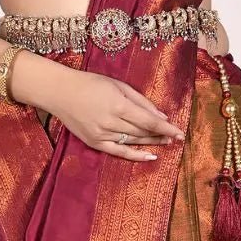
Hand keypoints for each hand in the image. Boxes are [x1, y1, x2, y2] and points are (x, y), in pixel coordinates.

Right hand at [50, 69, 184, 160]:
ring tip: (165, 143)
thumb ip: (141, 101)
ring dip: (151, 143)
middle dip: (161, 135)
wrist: (60, 92)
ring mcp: (102, 134)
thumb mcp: (119, 85)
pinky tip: (149, 156)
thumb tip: (161, 116)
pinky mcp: (94, 142)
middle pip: (142, 132)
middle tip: (175, 137)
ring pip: (133, 141)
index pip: (149, 121)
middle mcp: (111, 122)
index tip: (180, 133)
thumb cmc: (91, 83)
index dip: (166, 128)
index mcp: (118, 105)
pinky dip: (135, 155)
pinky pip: (119, 152)